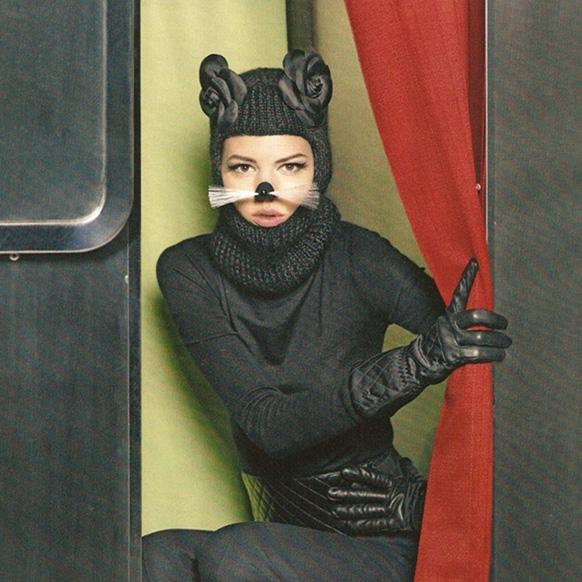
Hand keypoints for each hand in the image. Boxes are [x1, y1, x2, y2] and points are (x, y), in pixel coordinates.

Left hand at [328, 459, 425, 535]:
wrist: (441, 510)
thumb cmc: (428, 494)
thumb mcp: (417, 480)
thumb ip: (408, 470)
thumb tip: (404, 459)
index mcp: (395, 484)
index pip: (373, 477)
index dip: (359, 474)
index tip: (343, 471)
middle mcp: (391, 495)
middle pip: (365, 494)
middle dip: (346, 494)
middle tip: (329, 493)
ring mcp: (393, 509)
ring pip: (367, 509)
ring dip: (350, 510)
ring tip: (334, 511)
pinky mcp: (397, 523)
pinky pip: (377, 525)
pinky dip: (364, 526)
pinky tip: (350, 527)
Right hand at [409, 259, 511, 384]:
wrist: (415, 363)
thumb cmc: (436, 346)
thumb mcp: (444, 328)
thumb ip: (460, 323)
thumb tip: (486, 321)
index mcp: (448, 315)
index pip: (459, 293)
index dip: (467, 278)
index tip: (474, 263)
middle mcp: (448, 324)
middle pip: (476, 316)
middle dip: (495, 320)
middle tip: (504, 325)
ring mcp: (450, 340)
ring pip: (482, 337)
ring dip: (499, 341)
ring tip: (505, 343)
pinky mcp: (453, 356)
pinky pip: (479, 354)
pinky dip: (493, 355)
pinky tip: (499, 356)